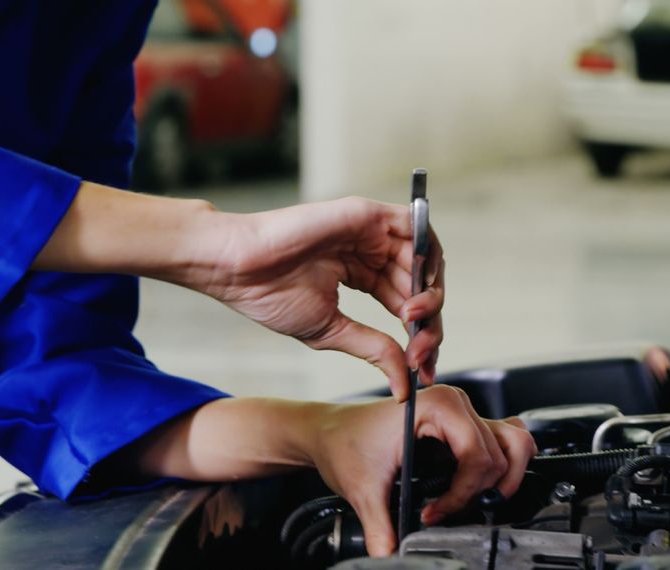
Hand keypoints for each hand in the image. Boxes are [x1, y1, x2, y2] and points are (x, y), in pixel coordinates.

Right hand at [201, 197, 444, 400]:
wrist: (240, 269)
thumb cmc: (272, 295)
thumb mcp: (334, 332)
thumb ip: (375, 350)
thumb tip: (405, 383)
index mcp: (362, 275)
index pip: (406, 304)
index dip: (421, 337)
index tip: (423, 370)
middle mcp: (371, 251)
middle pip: (421, 283)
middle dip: (430, 321)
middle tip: (421, 350)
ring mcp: (371, 231)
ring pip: (424, 257)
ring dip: (430, 291)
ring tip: (414, 319)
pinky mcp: (368, 214)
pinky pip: (413, 226)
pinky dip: (426, 252)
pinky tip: (420, 285)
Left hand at [311, 385, 536, 555]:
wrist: (331, 430)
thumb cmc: (346, 442)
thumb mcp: (363, 489)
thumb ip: (381, 527)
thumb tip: (392, 556)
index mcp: (437, 405)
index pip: (476, 455)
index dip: (460, 494)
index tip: (433, 514)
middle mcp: (456, 402)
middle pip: (498, 455)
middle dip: (476, 491)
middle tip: (447, 509)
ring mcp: (463, 411)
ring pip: (514, 443)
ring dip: (502, 478)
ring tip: (476, 499)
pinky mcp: (464, 423)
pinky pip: (506, 438)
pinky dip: (504, 464)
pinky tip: (480, 484)